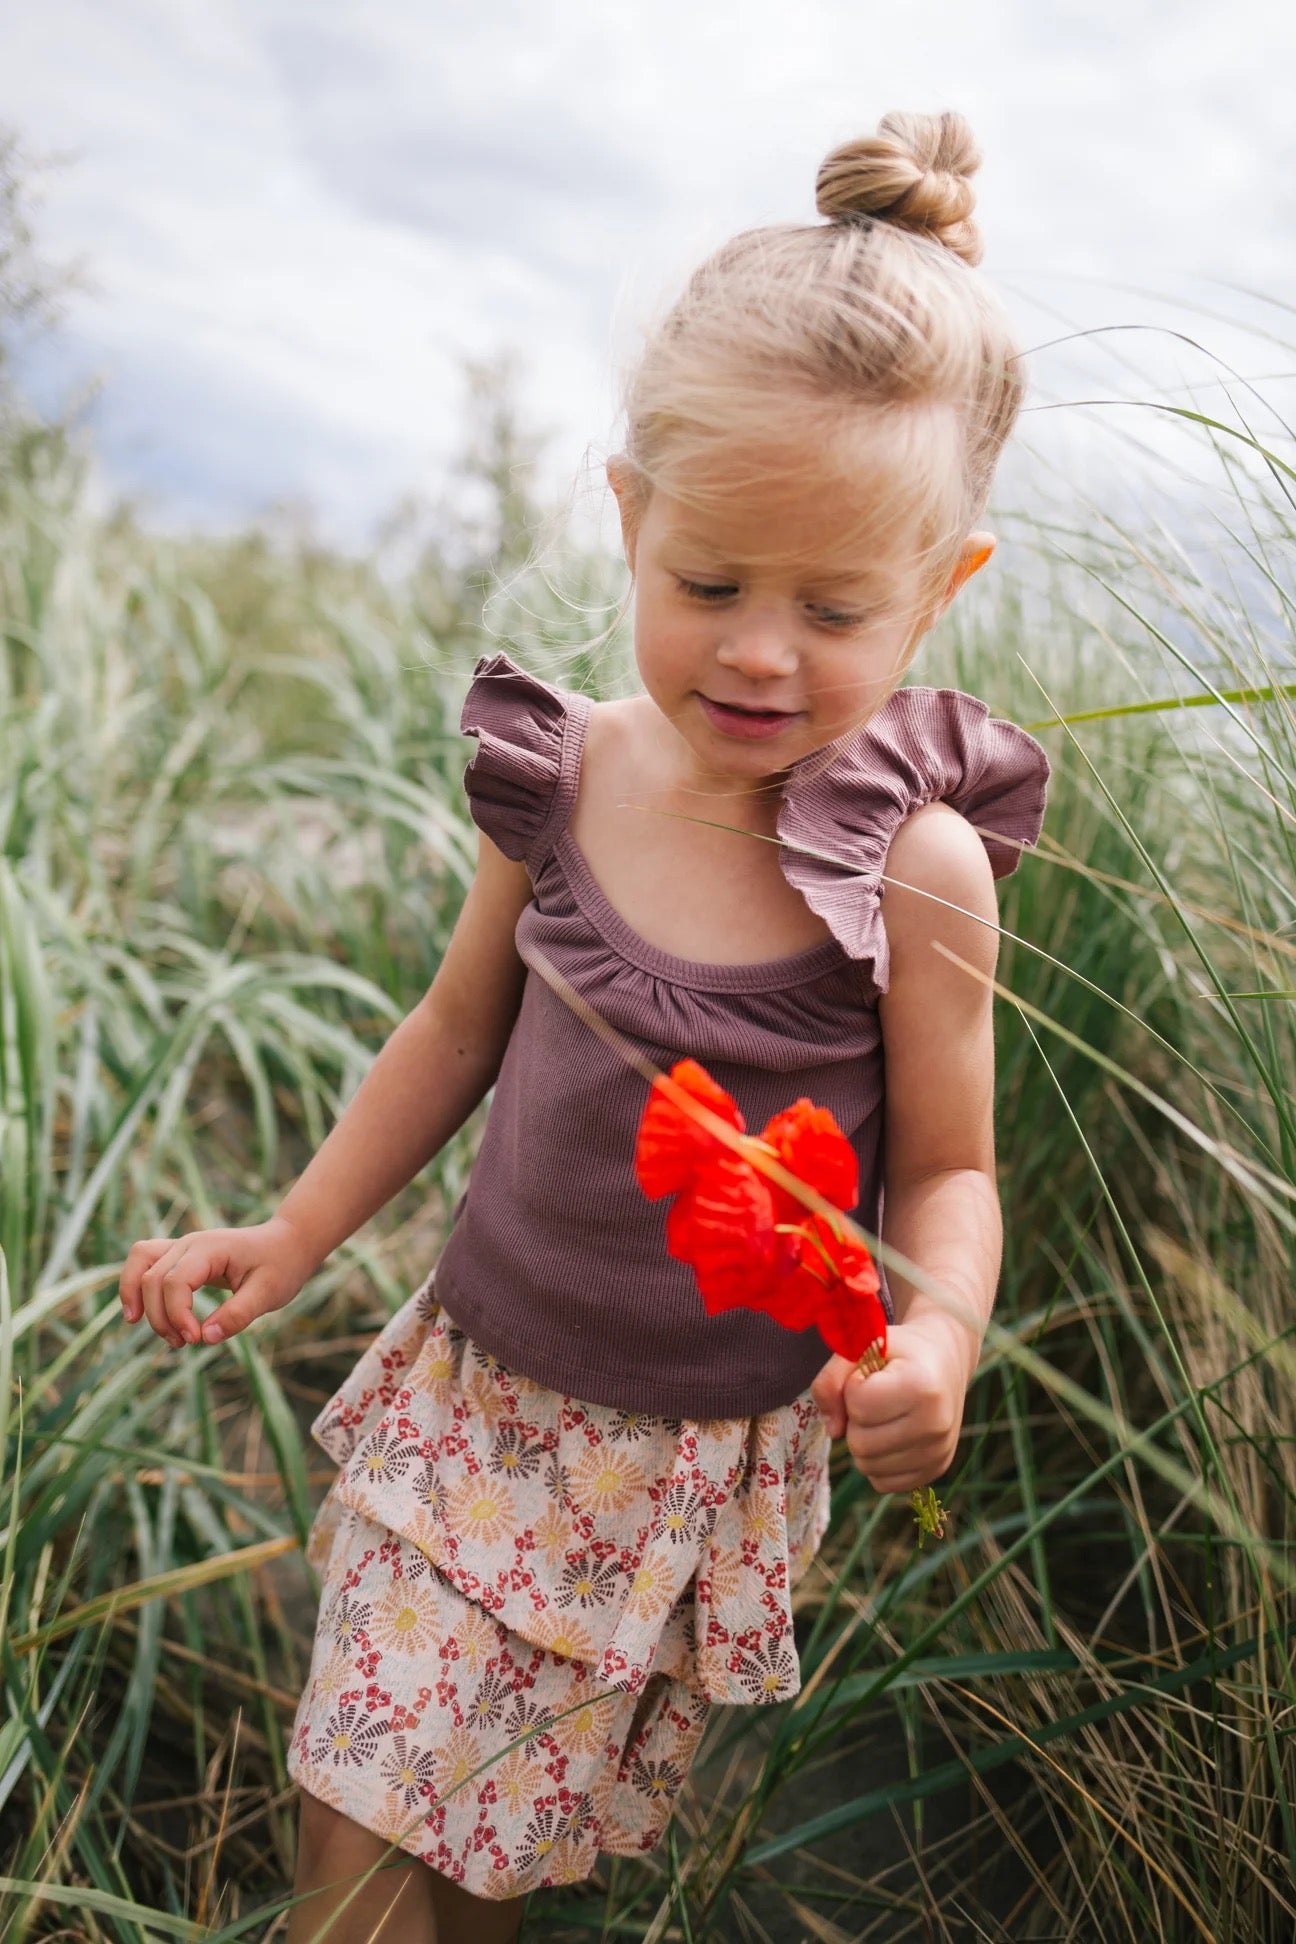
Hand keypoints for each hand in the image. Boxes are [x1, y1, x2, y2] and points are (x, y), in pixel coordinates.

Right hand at [118, 1217, 317, 1349]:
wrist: (288, 1243)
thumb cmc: (281, 1266)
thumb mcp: (269, 1293)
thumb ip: (238, 1315)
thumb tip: (206, 1338)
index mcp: (211, 1248)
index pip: (175, 1282)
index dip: (178, 1315)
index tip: (196, 1340)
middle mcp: (190, 1242)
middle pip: (152, 1278)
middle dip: (161, 1317)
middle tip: (185, 1344)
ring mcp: (182, 1246)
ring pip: (140, 1262)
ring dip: (137, 1298)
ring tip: (156, 1330)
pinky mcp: (180, 1255)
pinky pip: (144, 1261)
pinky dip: (135, 1285)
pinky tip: (138, 1314)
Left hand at [810, 1313, 972, 1493]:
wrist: (944, 1360)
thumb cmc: (899, 1352)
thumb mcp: (861, 1348)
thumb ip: (831, 1380)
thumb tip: (832, 1430)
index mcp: (921, 1385)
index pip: (858, 1406)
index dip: (853, 1388)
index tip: (870, 1377)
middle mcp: (936, 1423)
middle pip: (860, 1443)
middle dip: (855, 1420)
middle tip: (874, 1398)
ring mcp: (939, 1451)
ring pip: (868, 1467)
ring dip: (863, 1442)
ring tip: (882, 1416)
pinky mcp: (936, 1470)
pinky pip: (883, 1483)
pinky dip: (877, 1462)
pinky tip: (890, 1436)